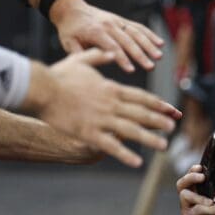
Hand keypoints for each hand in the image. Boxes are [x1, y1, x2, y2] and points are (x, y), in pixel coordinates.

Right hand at [27, 49, 180, 166]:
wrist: (41, 89)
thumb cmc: (58, 75)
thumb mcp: (81, 60)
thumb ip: (99, 57)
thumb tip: (113, 52)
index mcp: (111, 88)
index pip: (141, 97)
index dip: (158, 104)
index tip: (171, 109)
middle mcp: (111, 104)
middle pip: (141, 113)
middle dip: (159, 120)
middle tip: (174, 127)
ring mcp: (101, 119)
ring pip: (131, 130)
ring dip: (149, 138)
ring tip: (163, 146)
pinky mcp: (89, 132)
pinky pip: (111, 145)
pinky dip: (125, 154)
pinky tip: (137, 162)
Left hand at [50, 0, 163, 71]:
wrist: (70, 8)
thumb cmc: (69, 29)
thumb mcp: (68, 42)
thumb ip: (80, 54)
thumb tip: (91, 64)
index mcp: (95, 31)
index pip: (112, 47)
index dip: (122, 59)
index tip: (131, 70)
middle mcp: (109, 25)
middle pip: (128, 41)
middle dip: (140, 54)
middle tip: (150, 66)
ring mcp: (117, 21)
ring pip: (136, 33)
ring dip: (149, 45)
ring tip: (159, 56)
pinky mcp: (122, 20)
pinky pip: (138, 27)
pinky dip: (150, 34)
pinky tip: (160, 42)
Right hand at [176, 164, 214, 214]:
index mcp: (195, 191)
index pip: (189, 177)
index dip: (192, 170)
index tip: (200, 167)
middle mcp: (188, 199)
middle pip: (181, 184)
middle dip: (190, 177)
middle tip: (202, 177)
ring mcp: (186, 209)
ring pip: (185, 195)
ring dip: (199, 197)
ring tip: (211, 201)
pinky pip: (195, 210)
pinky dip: (207, 209)